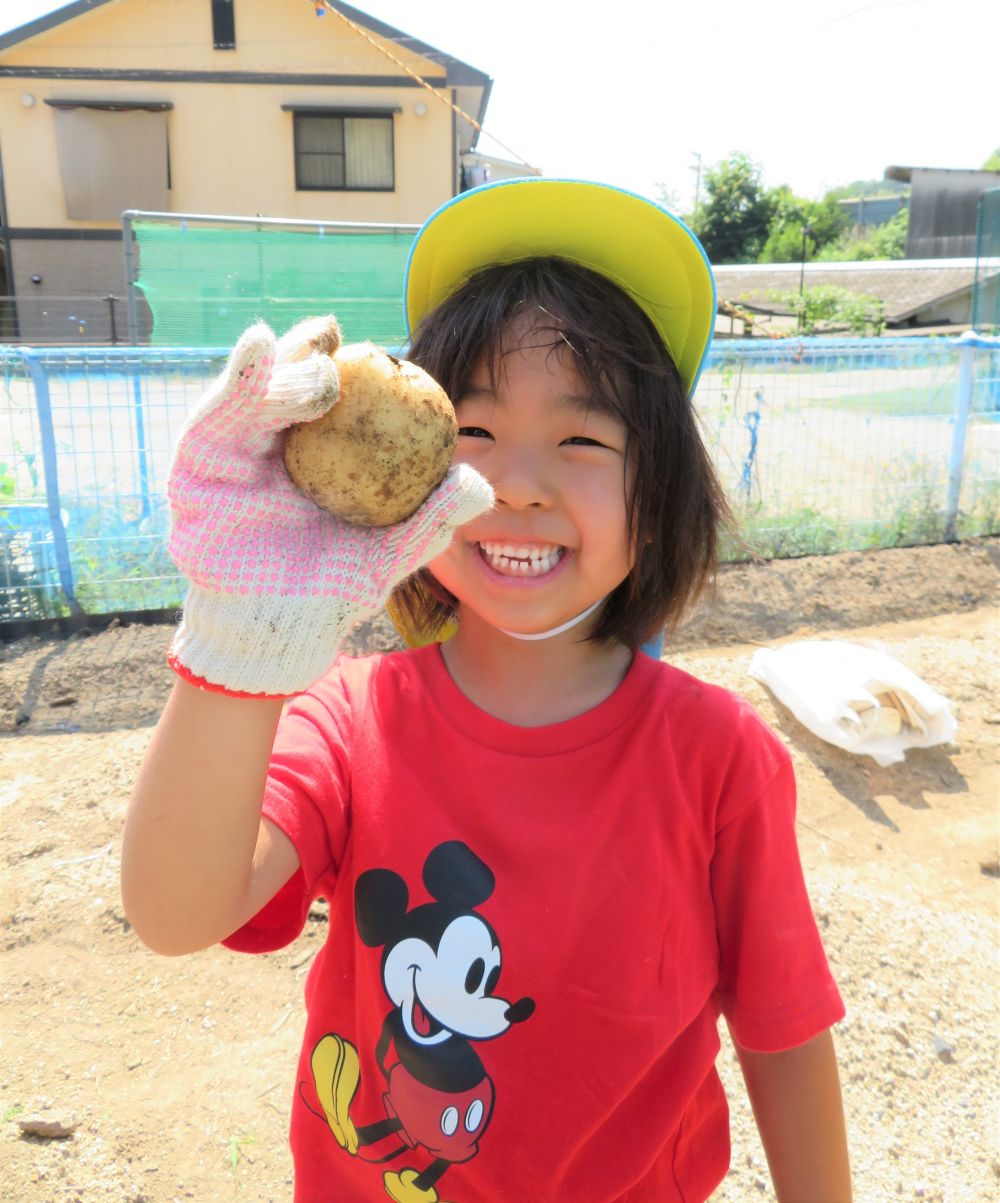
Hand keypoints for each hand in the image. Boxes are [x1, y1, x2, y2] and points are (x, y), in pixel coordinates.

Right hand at [166, 317, 492, 696]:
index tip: (388, 354)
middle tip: (341, 343)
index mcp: (315, 457)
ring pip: (252, 393)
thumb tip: (479, 485)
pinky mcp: (194, 467)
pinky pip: (213, 416)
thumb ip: (428, 520)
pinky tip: (257, 347)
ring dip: (282, 370)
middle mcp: (269, 445)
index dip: (358, 372)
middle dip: (308, 354)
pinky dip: (236, 378)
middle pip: (286, 386)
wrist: (279, 639)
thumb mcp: (386, 555)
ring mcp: (229, 453)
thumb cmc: (333, 593)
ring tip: (319, 366)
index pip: (334, 404)